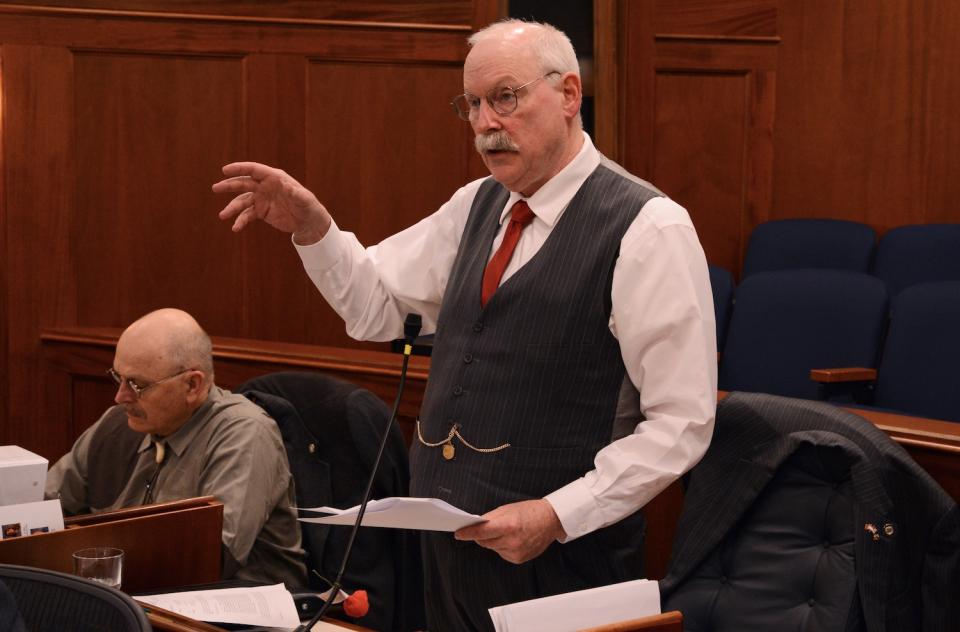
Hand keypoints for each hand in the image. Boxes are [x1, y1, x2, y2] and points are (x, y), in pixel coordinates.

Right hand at [212, 162, 331, 243]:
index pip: (253, 170)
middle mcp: (265, 186)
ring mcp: (261, 199)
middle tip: (215, 188)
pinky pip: (247, 215)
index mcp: (274, 178)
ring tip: (223, 215)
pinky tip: (235, 228)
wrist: (307, 221)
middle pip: (243, 183)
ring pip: (242, 201)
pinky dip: (240, 221)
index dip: (239, 169)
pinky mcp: (260, 212)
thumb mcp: (304, 199)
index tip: (224, 170)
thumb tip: (288, 186)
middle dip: (229, 185)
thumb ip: (296, 193)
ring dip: (232, 208)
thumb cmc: (308, 206)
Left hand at [454, 499, 565, 563]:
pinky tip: (512, 539)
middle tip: (488, 527)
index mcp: (509, 526)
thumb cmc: (530, 511)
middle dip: (481, 535)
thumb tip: (474, 525)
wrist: (551, 521)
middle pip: (484, 542)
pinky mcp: (518, 559)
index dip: (467, 533)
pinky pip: (501, 553)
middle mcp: (512, 541)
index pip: (481, 532)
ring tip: (506, 531)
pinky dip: (502, 546)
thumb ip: (490, 518)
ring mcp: (516, 552)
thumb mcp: (507, 509)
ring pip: (492, 548)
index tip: (458, 534)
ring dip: (493, 541)